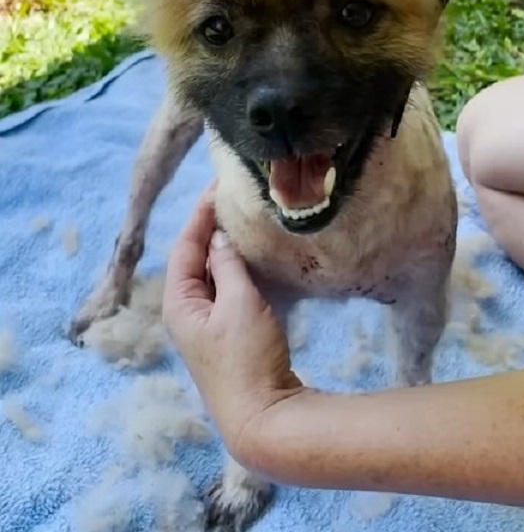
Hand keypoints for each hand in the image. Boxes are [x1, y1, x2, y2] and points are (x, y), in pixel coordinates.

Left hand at [162, 183, 303, 462]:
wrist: (262, 418)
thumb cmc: (246, 357)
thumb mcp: (239, 303)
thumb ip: (227, 266)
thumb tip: (219, 238)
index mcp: (179, 302)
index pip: (184, 246)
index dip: (200, 214)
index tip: (218, 187)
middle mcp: (186, 312)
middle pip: (194, 259)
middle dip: (211, 228)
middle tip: (233, 199)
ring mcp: (206, 326)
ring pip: (211, 275)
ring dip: (225, 248)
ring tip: (244, 220)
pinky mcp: (227, 336)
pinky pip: (226, 291)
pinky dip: (236, 270)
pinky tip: (254, 259)